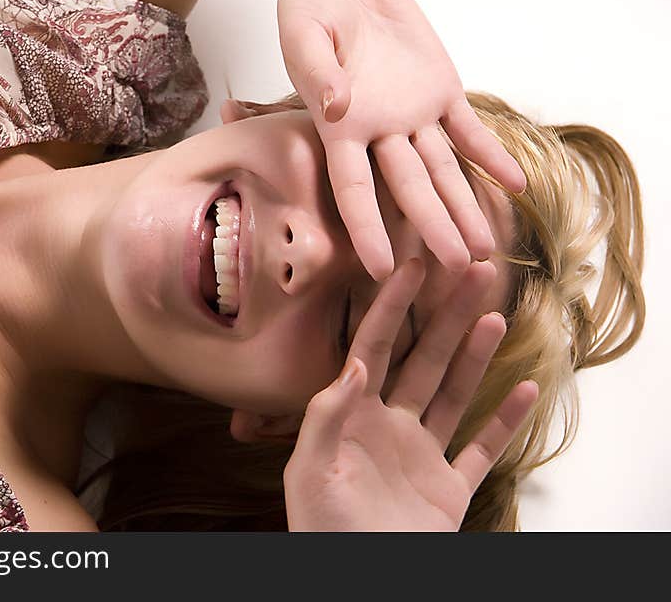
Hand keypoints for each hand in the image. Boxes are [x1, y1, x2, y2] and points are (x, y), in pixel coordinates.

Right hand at [277, 0, 526, 279]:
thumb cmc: (312, 4)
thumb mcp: (303, 33)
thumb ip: (317, 70)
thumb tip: (335, 107)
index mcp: (339, 127)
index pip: (352, 189)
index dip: (366, 228)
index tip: (379, 268)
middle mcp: (378, 130)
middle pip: (409, 189)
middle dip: (434, 228)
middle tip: (458, 267)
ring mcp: (413, 113)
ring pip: (444, 170)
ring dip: (465, 207)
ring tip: (487, 248)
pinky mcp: (441, 90)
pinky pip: (470, 129)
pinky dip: (492, 156)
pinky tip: (515, 185)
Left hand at [283, 259, 537, 530]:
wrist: (356, 580)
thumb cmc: (320, 530)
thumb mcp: (310, 470)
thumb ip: (326, 415)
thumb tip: (355, 364)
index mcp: (352, 416)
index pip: (373, 347)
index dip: (391, 307)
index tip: (413, 266)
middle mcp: (389, 426)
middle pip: (424, 360)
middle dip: (446, 317)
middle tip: (473, 274)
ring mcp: (422, 455)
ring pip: (455, 394)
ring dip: (475, 356)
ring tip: (495, 316)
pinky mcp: (449, 489)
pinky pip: (483, 449)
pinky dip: (507, 422)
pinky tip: (526, 389)